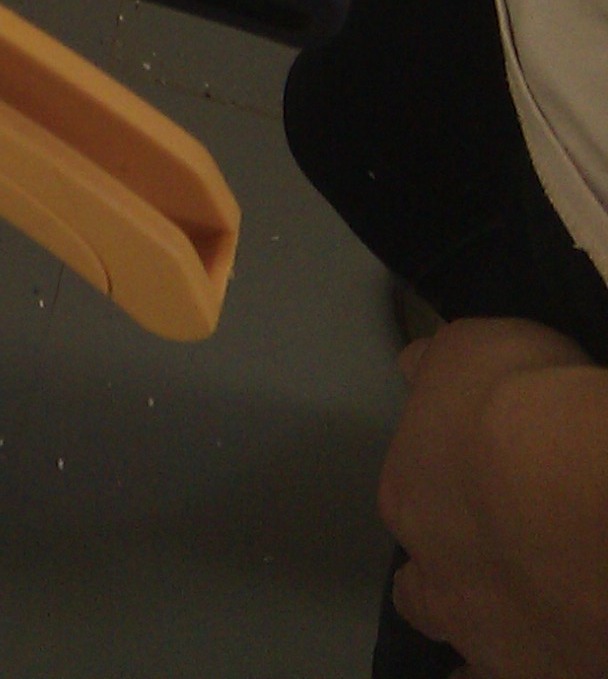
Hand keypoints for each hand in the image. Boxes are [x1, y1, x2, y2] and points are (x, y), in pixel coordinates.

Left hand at [381, 317, 607, 678]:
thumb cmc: (523, 405)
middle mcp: (437, 578)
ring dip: (486, 636)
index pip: (412, 500)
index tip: (480, 478)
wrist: (589, 484)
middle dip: (449, 578)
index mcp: (408, 498)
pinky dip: (536, 672)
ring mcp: (492, 639)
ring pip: (471, 656)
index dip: (446, 491)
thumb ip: (439, 369)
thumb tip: (415, 367)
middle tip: (493, 562)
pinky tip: (559, 659)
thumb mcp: (468, 351)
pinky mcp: (551, 678)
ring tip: (518, 624)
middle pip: (424, 593)